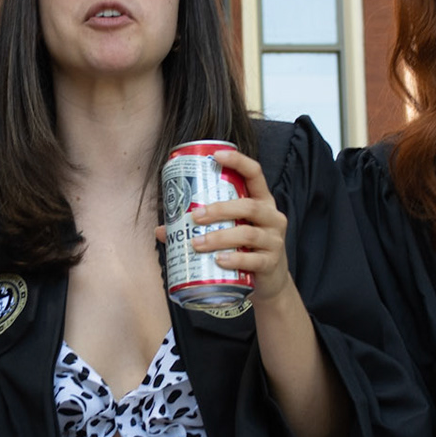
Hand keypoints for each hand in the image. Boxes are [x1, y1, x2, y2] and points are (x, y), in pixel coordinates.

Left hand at [183, 149, 294, 304]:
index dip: (238, 161)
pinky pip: (253, 260)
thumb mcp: (229, 231)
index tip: (215, 155)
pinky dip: (234, 259)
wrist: (270, 281)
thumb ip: (201, 226)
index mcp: (262, 201)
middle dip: (220, 209)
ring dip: (220, 237)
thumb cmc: (245, 248)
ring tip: (196, 243)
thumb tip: (161, 229)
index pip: (255, 173)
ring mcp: (274, 241)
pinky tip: (219, 260)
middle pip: (249, 206)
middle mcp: (272, 217)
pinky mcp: (271, 263)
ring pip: (248, 234)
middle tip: (195, 216)